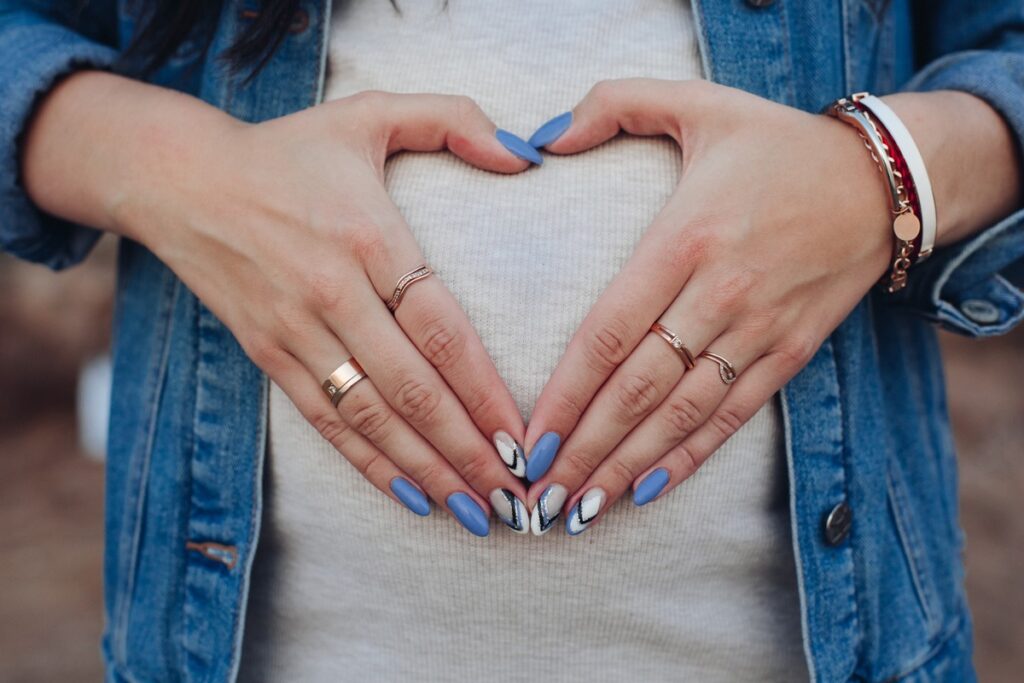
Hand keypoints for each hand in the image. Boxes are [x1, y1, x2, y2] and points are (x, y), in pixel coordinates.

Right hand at [102, 87, 534, 534]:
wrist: (181, 179)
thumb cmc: (289, 149)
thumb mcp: (370, 112)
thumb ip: (453, 118)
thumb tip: (525, 154)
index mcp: (367, 236)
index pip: (440, 329)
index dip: (483, 390)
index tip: (524, 435)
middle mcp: (332, 292)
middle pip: (413, 389)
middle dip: (468, 450)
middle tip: (517, 494)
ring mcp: (297, 331)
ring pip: (371, 418)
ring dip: (427, 471)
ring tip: (476, 513)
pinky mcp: (269, 354)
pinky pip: (326, 423)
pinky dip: (370, 466)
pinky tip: (412, 498)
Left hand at [523, 78, 895, 533]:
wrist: (883, 180)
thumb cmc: (777, 144)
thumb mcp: (698, 102)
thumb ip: (614, 103)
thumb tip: (544, 135)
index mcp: (685, 238)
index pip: (608, 331)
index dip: (565, 393)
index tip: (528, 438)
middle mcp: (719, 293)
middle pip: (637, 388)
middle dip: (584, 449)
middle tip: (539, 497)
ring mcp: (758, 330)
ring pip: (681, 414)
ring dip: (627, 466)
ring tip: (581, 510)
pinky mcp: (789, 353)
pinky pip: (733, 415)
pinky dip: (690, 457)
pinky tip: (649, 490)